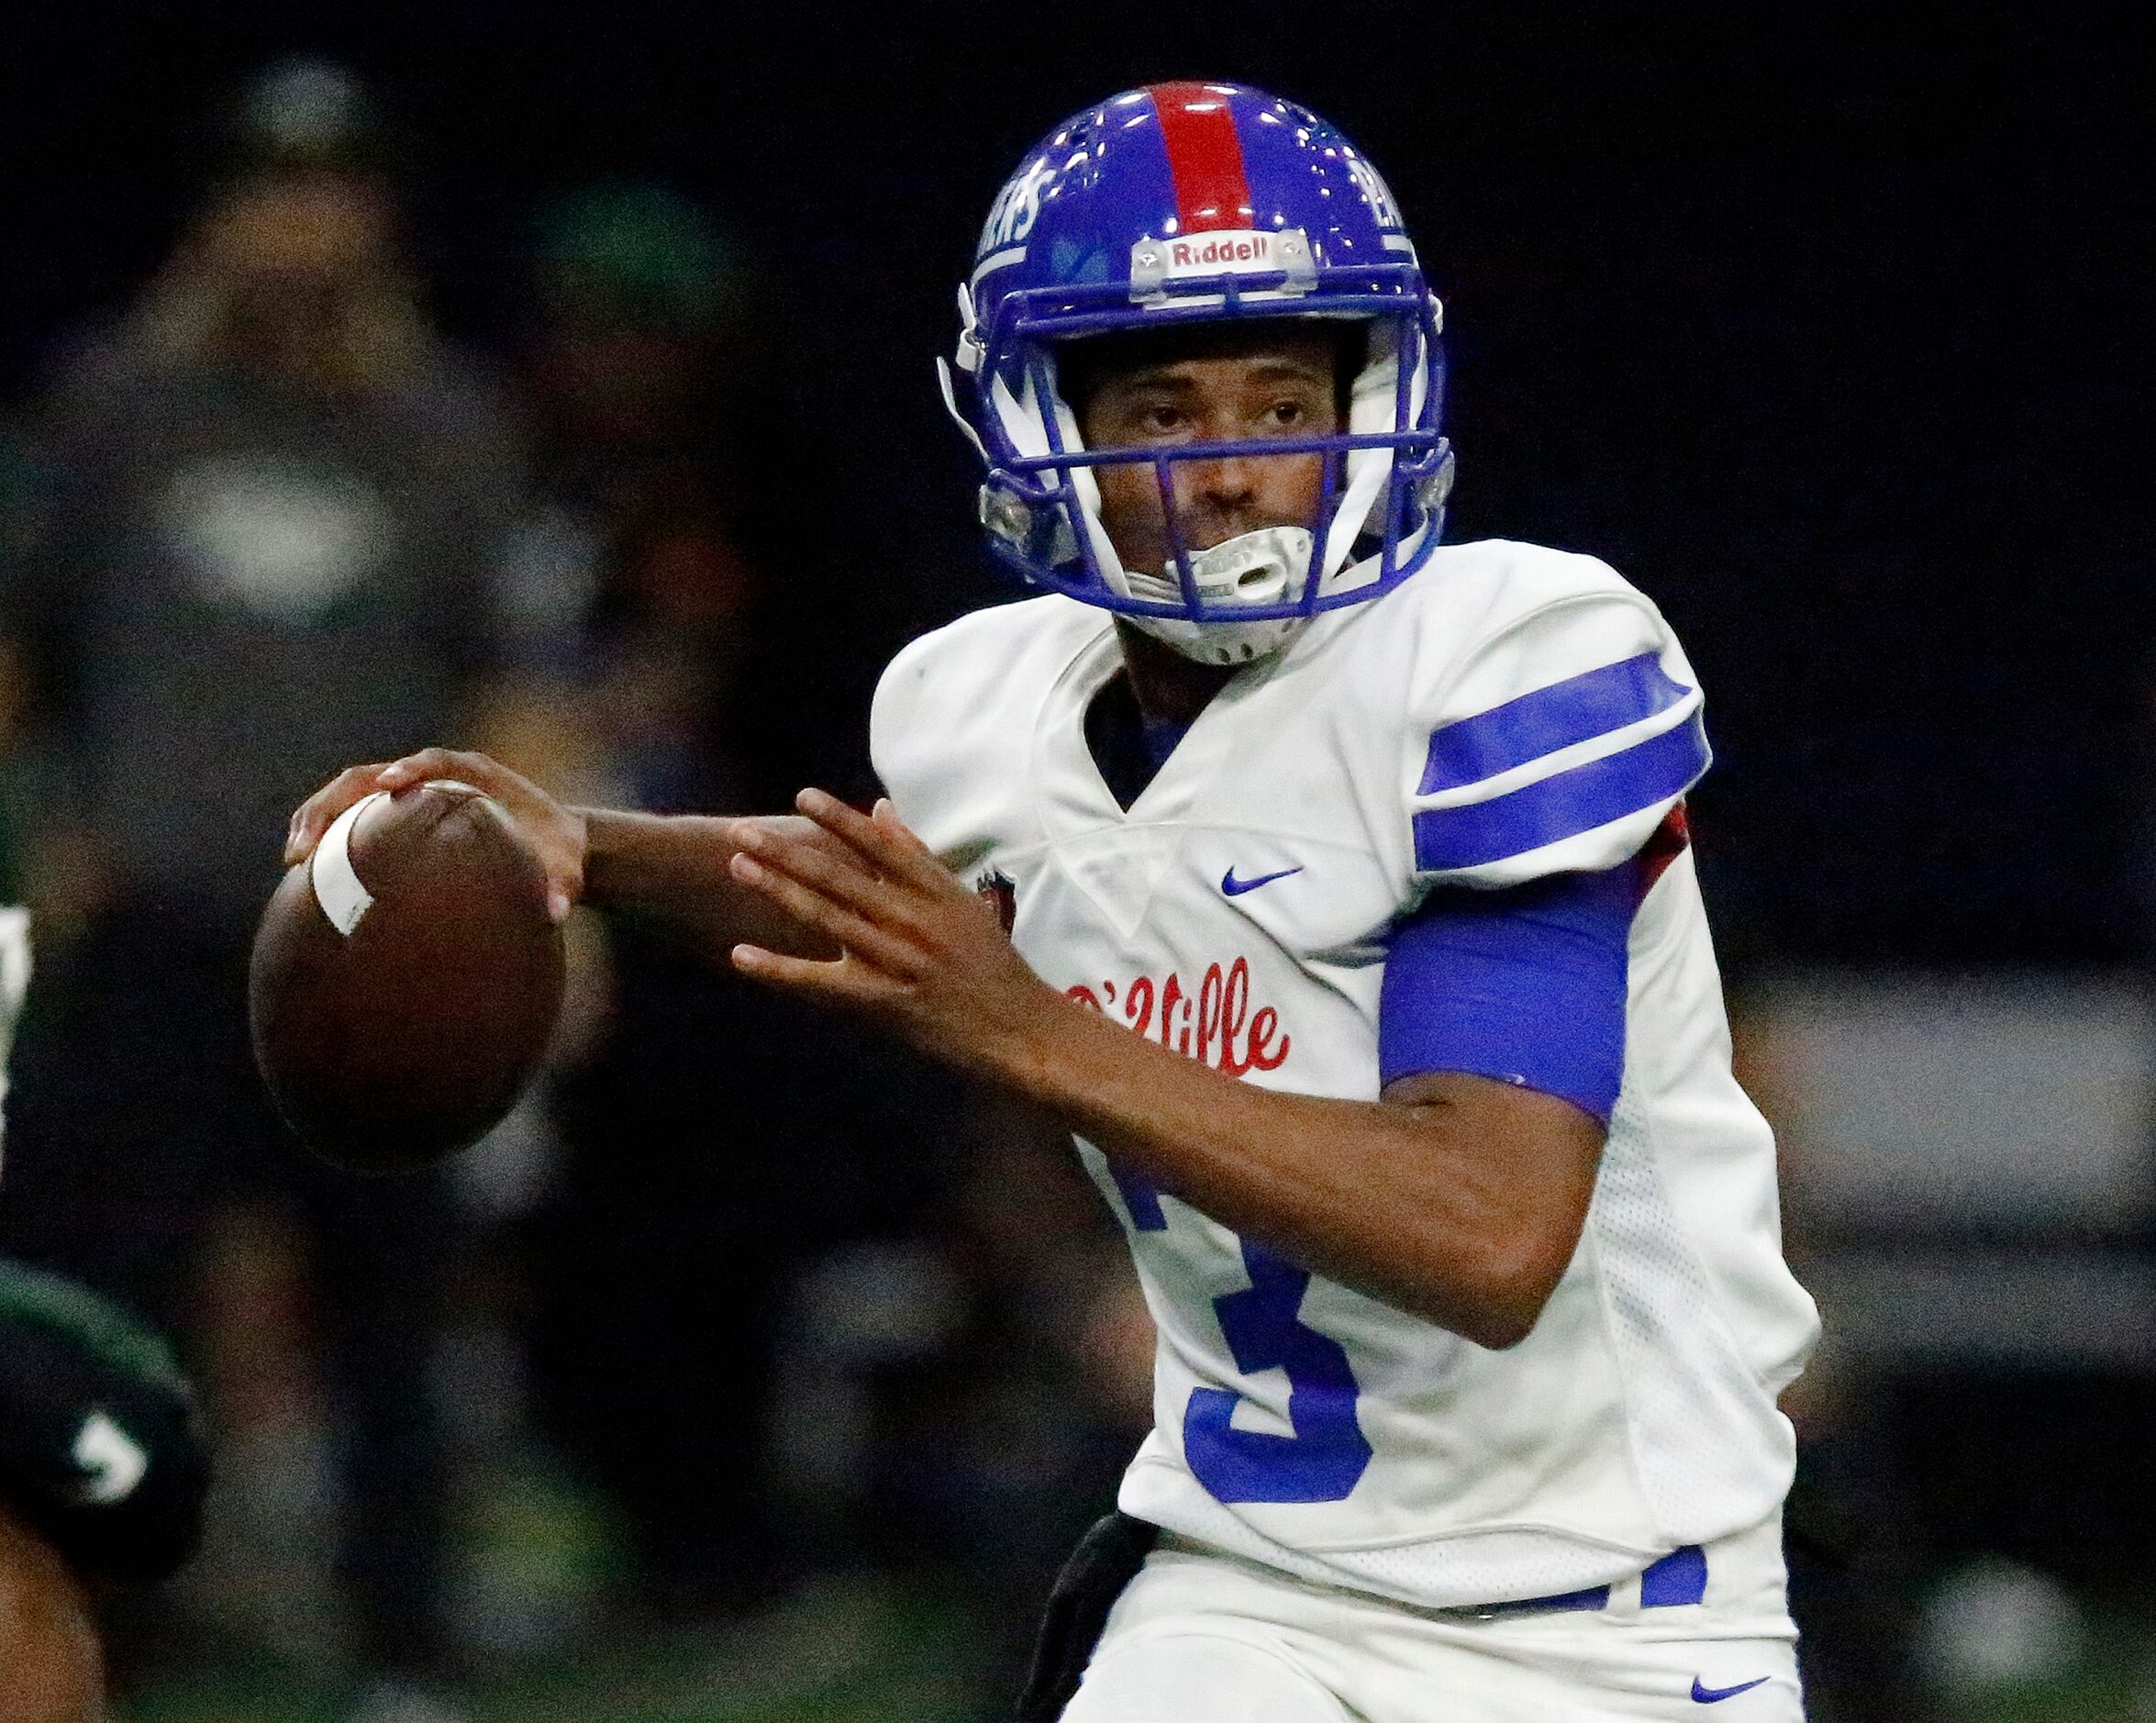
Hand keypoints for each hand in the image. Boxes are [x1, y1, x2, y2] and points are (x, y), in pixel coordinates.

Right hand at [283, 747, 589, 922]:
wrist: (552, 845)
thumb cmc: (557, 852)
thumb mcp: (565, 867)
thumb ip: (563, 884)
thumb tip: (560, 911)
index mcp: (473, 775)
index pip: (435, 761)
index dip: (410, 769)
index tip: (389, 786)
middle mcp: (433, 778)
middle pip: (370, 775)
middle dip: (335, 802)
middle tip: (309, 844)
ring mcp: (408, 795)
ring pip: (349, 796)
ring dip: (316, 819)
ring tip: (294, 860)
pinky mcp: (396, 818)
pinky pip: (354, 822)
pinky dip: (329, 841)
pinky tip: (308, 878)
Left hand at [726, 790, 1068, 1078]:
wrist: (1016, 1028)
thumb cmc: (990, 962)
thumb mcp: (960, 899)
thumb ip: (916, 854)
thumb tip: (879, 807)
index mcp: (935, 891)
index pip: (879, 845)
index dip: (839, 820)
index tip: (802, 796)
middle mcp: (912, 920)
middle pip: (840, 877)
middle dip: (787, 851)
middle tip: (744, 830)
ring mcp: (894, 960)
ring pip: (825, 917)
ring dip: (777, 890)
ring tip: (738, 866)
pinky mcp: (879, 999)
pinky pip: (818, 981)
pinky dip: (778, 969)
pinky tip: (741, 955)